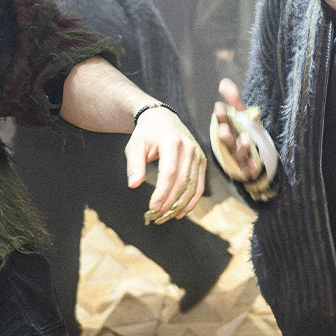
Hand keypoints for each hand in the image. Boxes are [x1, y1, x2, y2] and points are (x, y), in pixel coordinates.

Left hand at [126, 106, 205, 223]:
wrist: (162, 118)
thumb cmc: (146, 134)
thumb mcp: (135, 146)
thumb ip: (134, 165)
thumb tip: (133, 185)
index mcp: (171, 142)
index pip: (169, 172)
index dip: (162, 193)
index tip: (152, 208)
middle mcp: (189, 148)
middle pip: (182, 182)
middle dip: (170, 203)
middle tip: (156, 216)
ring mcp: (198, 155)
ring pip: (192, 186)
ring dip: (180, 206)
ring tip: (166, 217)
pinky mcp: (202, 161)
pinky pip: (199, 185)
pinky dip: (191, 201)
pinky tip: (180, 212)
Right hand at [211, 78, 261, 179]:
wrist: (254, 155)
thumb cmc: (243, 132)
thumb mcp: (241, 114)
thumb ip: (234, 99)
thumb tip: (223, 83)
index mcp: (227, 129)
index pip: (222, 121)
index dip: (221, 116)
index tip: (219, 107)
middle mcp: (230, 143)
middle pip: (226, 139)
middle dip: (224, 134)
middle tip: (224, 129)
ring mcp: (237, 155)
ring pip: (236, 153)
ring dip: (240, 148)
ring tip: (245, 140)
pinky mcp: (246, 166)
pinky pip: (247, 167)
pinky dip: (249, 166)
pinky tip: (253, 166)